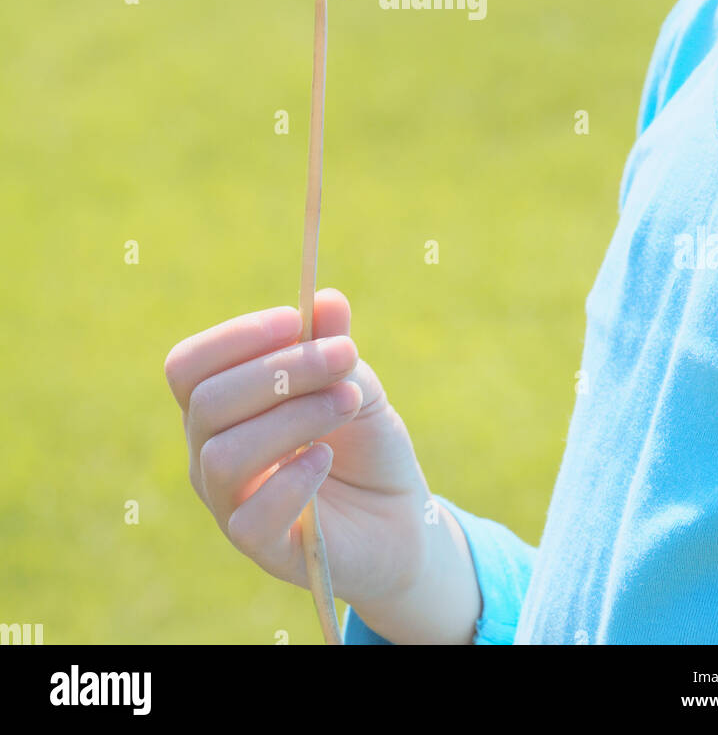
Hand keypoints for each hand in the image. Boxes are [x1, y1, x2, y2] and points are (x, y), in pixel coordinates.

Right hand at [164, 289, 433, 615]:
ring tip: (347, 401)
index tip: (294, 320)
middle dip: (280, 371)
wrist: (399, 516)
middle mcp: (209, 453)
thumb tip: (327, 299)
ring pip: (225, 456)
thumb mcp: (354, 382)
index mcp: (221, 405)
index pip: (188, 366)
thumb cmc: (364, 443)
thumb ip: (333, 345)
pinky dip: (292, 480)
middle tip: (344, 356)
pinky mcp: (260, 548)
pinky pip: (251, 518)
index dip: (234, 338)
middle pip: (207, 403)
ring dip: (293, 418)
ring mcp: (228, 504)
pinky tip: (327, 457)